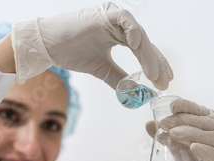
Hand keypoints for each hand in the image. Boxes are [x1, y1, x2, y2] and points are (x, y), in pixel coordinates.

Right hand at [11, 2, 172, 88]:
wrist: (49, 46)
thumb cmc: (72, 53)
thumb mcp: (102, 70)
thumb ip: (121, 79)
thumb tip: (138, 93)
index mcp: (119, 35)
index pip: (144, 50)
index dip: (156, 65)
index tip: (164, 81)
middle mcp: (119, 25)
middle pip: (145, 43)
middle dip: (156, 63)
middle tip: (163, 81)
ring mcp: (113, 18)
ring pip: (138, 35)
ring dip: (148, 55)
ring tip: (154, 74)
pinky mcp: (105, 14)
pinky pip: (125, 20)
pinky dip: (133, 32)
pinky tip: (138, 47)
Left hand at [146, 99, 213, 160]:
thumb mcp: (180, 148)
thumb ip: (168, 136)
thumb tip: (149, 124)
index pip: (199, 109)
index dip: (186, 106)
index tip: (172, 107)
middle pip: (202, 121)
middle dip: (182, 121)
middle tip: (165, 124)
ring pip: (209, 135)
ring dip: (190, 134)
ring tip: (174, 134)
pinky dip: (204, 150)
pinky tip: (194, 148)